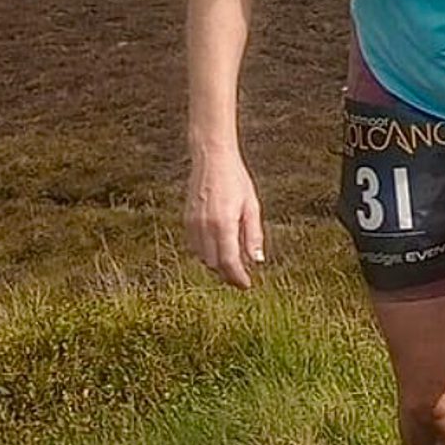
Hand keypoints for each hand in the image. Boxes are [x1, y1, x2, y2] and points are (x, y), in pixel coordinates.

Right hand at [185, 150, 265, 287]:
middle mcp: (205, 227)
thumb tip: (257, 260)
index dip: (238, 278)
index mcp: (224, 224)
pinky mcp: (187, 220)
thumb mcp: (252, 206)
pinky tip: (218, 248)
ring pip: (203, 257)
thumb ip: (253, 235)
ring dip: (217, 264)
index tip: (246, 285)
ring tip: (232, 262)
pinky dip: (206, 253)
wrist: (212, 159)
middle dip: (228, 274)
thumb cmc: (235, 180)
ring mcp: (193, 224)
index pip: (229, 262)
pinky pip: (195, 246)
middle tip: (241, 276)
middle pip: (215, 264)